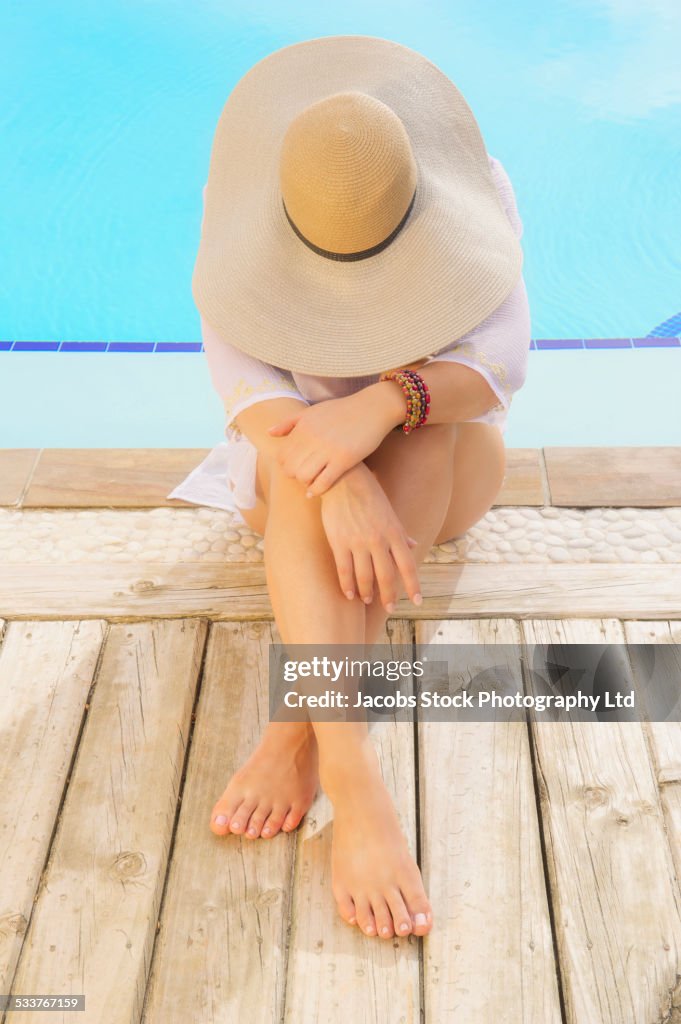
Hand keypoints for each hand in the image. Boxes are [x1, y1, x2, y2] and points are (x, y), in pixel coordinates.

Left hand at [267, 388, 401, 496]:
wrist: (373, 408)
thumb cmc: (342, 410)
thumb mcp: (312, 412)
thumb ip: (289, 423)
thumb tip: (268, 433)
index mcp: (303, 427)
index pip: (282, 455)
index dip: (285, 465)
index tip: (294, 467)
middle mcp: (312, 437)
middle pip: (290, 468)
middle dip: (293, 476)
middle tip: (302, 476)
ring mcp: (328, 449)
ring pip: (304, 476)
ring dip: (305, 482)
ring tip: (311, 480)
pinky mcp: (344, 459)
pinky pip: (324, 481)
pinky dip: (317, 490)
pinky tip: (316, 491)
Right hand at [319, 463, 421, 610]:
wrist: (344, 480)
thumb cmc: (369, 494)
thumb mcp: (390, 512)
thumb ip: (400, 532)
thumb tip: (413, 544)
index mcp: (394, 533)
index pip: (408, 565)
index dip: (413, 586)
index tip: (417, 601)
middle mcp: (378, 540)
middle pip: (386, 576)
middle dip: (389, 596)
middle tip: (390, 608)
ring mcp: (358, 542)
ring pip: (364, 577)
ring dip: (367, 592)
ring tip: (368, 599)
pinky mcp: (339, 542)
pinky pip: (344, 570)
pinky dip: (347, 585)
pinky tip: (349, 595)